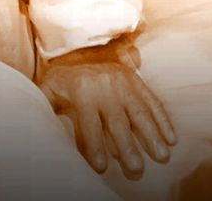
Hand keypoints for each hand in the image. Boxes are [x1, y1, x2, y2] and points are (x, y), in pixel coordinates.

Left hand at [38, 38, 175, 177]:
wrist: (82, 44)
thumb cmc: (63, 77)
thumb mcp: (49, 90)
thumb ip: (47, 109)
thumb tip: (40, 132)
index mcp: (82, 92)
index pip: (89, 125)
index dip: (94, 146)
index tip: (101, 167)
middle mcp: (106, 87)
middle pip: (119, 122)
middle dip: (128, 147)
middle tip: (136, 169)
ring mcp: (125, 83)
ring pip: (140, 113)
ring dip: (153, 136)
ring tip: (162, 157)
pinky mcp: (137, 81)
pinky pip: (153, 102)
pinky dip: (163, 120)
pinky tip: (171, 139)